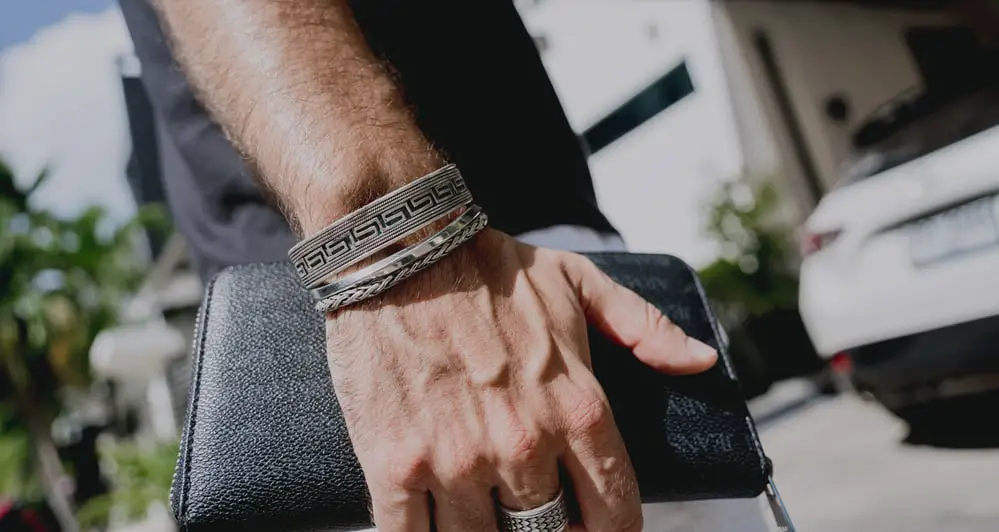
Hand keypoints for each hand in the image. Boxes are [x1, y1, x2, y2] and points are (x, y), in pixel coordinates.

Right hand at [326, 229, 717, 531]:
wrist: (397, 249)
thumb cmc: (488, 266)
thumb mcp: (578, 283)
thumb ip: (644, 327)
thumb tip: (701, 361)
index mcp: (578, 409)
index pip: (615, 513)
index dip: (609, 530)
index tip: (593, 525)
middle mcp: (524, 446)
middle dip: (541, 527)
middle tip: (525, 506)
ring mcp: (457, 462)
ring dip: (481, 530)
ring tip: (476, 506)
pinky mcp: (396, 466)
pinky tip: (429, 521)